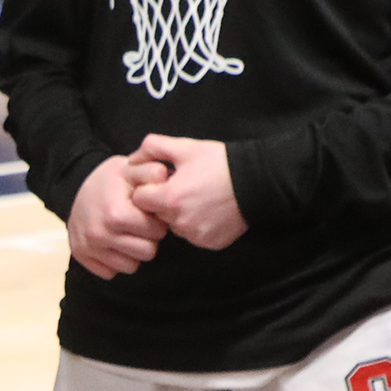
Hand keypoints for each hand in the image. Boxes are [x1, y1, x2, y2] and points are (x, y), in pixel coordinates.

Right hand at [67, 155, 167, 278]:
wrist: (76, 188)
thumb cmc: (111, 181)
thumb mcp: (131, 169)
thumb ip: (150, 171)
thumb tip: (163, 174)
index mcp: (116, 214)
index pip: (157, 232)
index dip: (158, 222)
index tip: (149, 213)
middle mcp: (100, 234)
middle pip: (147, 253)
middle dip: (148, 239)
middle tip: (139, 225)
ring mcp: (89, 248)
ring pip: (131, 266)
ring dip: (133, 252)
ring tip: (127, 233)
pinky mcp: (81, 257)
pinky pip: (111, 272)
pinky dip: (115, 260)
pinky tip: (113, 243)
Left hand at [125, 135, 245, 249]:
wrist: (258, 181)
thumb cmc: (221, 163)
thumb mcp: (186, 148)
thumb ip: (154, 148)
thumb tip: (132, 159)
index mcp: (169, 198)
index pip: (139, 199)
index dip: (148, 188)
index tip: (162, 181)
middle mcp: (180, 222)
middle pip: (156, 214)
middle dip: (162, 202)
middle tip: (183, 187)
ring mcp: (196, 235)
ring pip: (174, 226)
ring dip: (179, 215)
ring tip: (198, 197)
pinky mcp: (210, 243)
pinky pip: (193, 235)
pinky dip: (197, 225)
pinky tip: (209, 209)